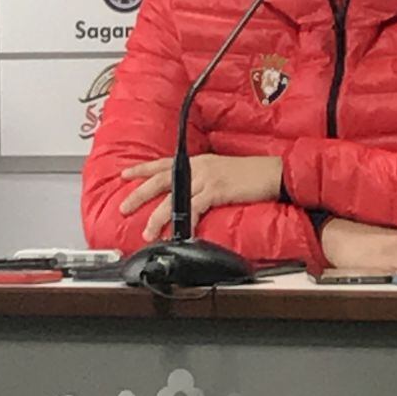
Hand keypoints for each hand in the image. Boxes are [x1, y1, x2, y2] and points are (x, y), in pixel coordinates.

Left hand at [119, 154, 282, 241]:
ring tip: (148, 232)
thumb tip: (192, 194)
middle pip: (161, 179)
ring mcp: (207, 177)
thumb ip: (205, 180)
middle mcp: (199, 166)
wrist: (273, 173)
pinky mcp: (216, 190)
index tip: (125, 174)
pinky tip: (179, 234)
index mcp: (199, 161)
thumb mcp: (223, 171)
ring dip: (157, 217)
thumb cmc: (252, 174)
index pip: (164, 163)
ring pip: (173, 198)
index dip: (143, 168)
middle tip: (123, 207)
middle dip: (139, 194)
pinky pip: (193, 208)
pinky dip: (185, 223)